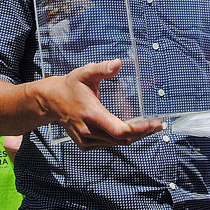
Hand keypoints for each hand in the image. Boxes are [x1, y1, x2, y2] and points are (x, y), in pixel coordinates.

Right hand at [47, 60, 162, 149]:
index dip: (139, 129)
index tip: (153, 123)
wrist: (52, 100)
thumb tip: (117, 64)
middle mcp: (89, 131)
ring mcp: (86, 140)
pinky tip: (130, 130)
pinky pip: (109, 144)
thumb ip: (102, 68)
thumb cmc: (71, 85)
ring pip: (117, 144)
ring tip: (148, 127)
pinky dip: (121, 139)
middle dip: (142, 133)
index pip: (120, 130)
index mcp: (92, 114)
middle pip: (122, 139)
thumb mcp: (85, 72)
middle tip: (157, 124)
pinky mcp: (85, 145)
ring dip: (134, 137)